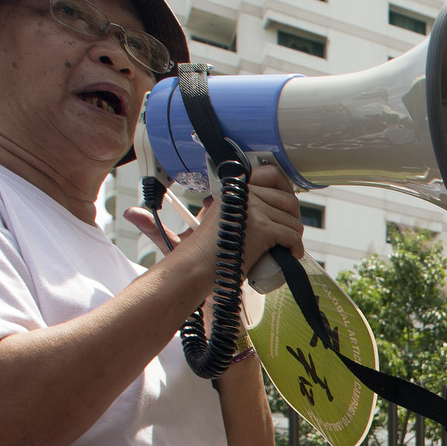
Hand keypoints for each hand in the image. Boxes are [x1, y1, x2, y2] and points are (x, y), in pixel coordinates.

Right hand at [128, 164, 306, 295]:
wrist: (192, 272)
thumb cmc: (198, 254)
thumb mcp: (203, 225)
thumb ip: (205, 214)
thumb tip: (152, 213)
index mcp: (232, 189)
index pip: (272, 173)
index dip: (285, 191)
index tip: (285, 211)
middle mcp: (242, 193)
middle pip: (289, 200)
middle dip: (292, 220)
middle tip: (285, 237)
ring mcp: (252, 209)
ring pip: (293, 220)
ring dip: (292, 238)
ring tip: (282, 250)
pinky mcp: (260, 227)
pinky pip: (292, 235)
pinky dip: (294, 249)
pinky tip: (288, 256)